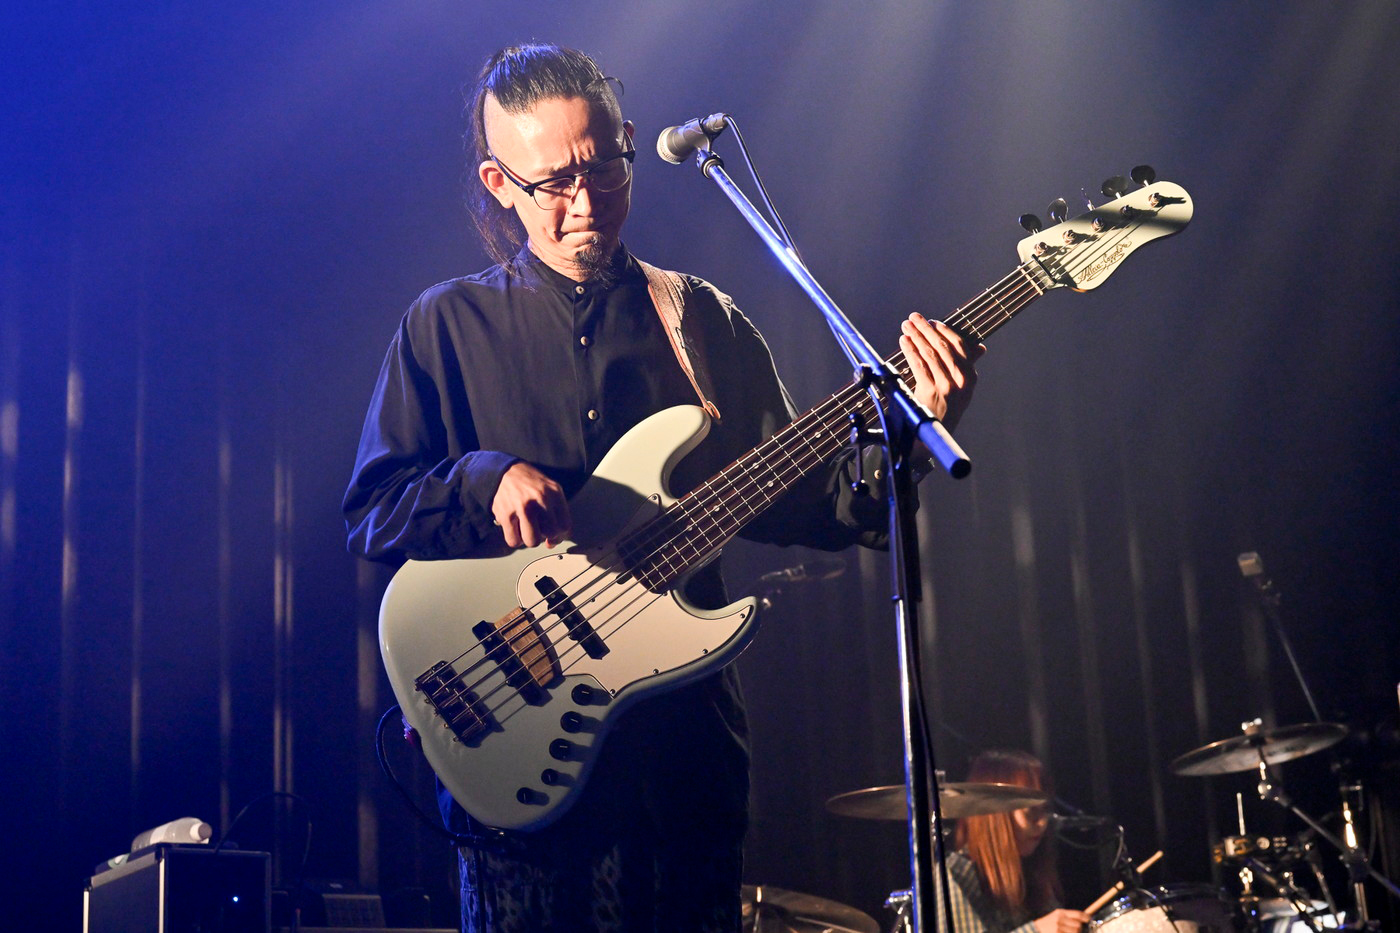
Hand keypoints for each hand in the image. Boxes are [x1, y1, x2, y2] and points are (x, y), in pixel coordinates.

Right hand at [492, 461, 571, 548]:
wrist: (502, 471)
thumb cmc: (527, 482)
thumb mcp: (549, 488)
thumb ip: (556, 510)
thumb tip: (554, 539)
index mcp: (554, 492)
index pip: (565, 525)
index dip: (560, 536)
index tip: (553, 537)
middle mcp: (541, 499)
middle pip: (551, 534)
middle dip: (545, 536)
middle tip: (539, 530)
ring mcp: (523, 508)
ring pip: (533, 541)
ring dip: (529, 539)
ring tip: (526, 529)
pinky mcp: (506, 515)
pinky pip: (514, 541)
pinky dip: (514, 539)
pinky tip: (514, 528)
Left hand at [899, 314, 984, 432]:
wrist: (932, 438)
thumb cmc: (945, 411)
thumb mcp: (962, 390)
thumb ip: (967, 368)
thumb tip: (979, 348)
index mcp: (970, 377)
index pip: (959, 346)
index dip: (944, 331)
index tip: (932, 322)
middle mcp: (961, 380)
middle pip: (942, 346)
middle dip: (925, 329)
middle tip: (913, 318)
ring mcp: (946, 386)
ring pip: (929, 353)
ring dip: (915, 336)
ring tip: (906, 326)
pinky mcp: (930, 391)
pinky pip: (919, 364)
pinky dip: (910, 350)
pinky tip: (904, 342)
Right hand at [1033, 908, 1089, 932]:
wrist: (1035, 929)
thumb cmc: (1048, 923)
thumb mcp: (1056, 916)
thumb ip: (1068, 917)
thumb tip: (1083, 920)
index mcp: (1060, 912)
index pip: (1078, 914)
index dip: (1086, 918)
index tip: (1089, 920)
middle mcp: (1060, 919)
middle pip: (1078, 925)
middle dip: (1080, 929)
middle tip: (1078, 930)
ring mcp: (1058, 928)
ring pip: (1075, 932)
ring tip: (1070, 931)